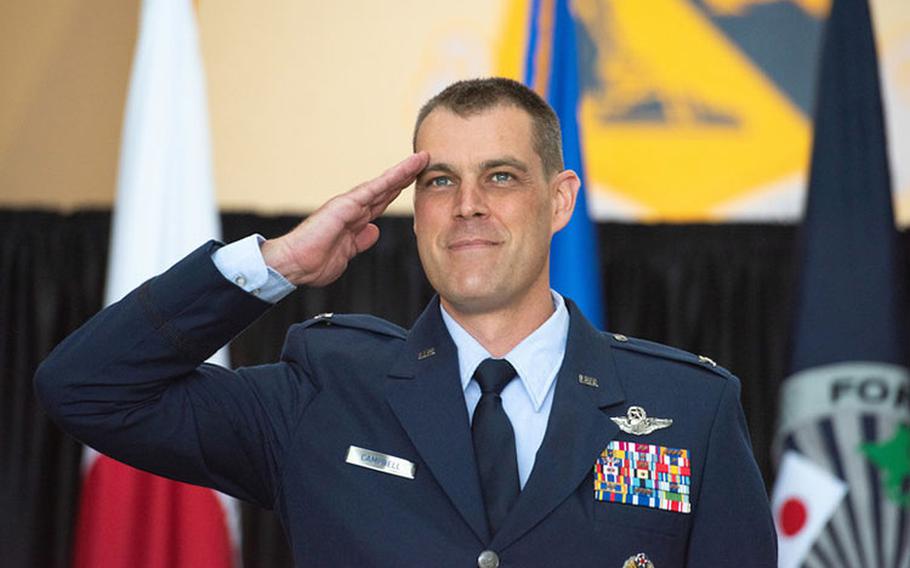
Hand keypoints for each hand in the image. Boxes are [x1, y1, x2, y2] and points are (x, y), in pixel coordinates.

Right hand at [260, 152, 428, 285]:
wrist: (292, 265)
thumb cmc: (312, 263)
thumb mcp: (346, 254)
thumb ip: (360, 241)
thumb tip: (374, 231)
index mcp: (355, 221)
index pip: (382, 202)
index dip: (399, 191)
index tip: (417, 182)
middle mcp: (353, 209)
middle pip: (386, 190)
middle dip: (406, 176)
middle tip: (425, 162)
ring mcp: (349, 205)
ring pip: (382, 185)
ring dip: (402, 172)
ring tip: (421, 159)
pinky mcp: (344, 206)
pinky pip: (371, 190)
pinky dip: (389, 179)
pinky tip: (404, 170)